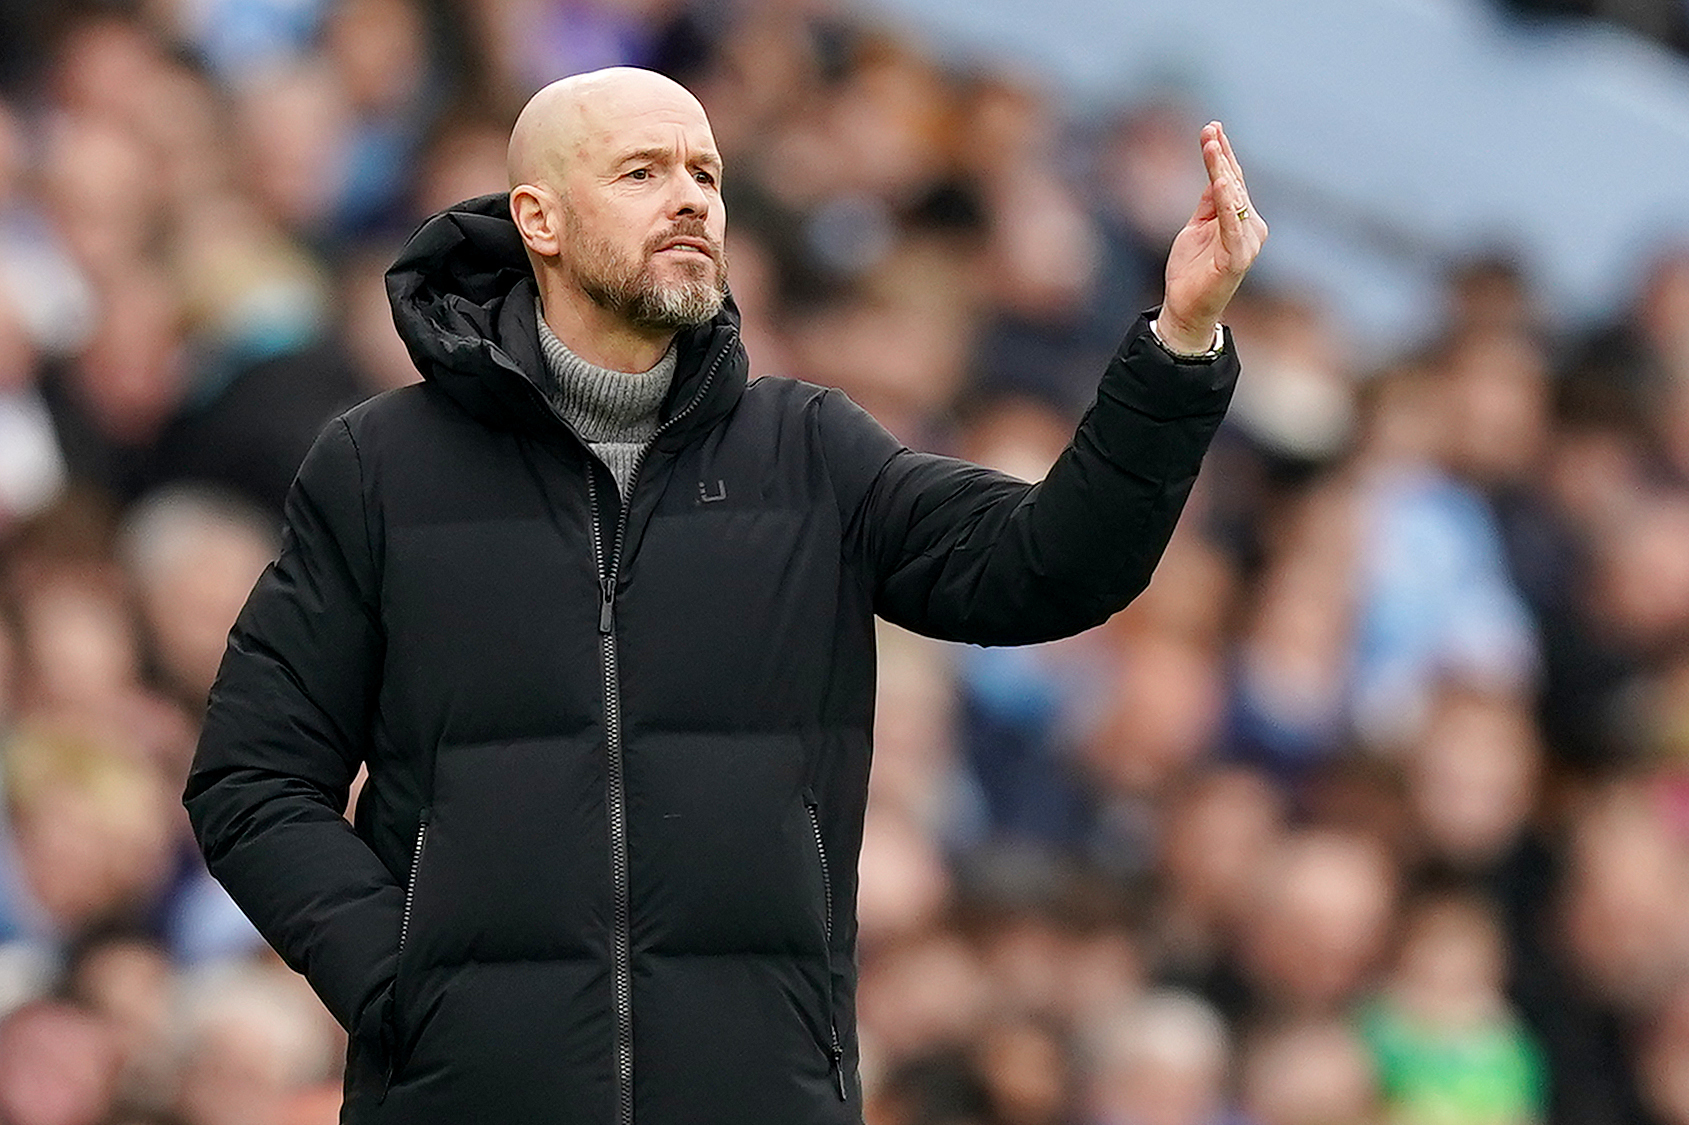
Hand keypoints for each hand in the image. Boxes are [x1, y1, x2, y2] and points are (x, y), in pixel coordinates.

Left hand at [1156, 121, 1267, 353]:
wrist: (1185, 309)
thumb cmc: (1191, 271)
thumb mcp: (1196, 228)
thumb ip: (1208, 205)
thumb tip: (1217, 176)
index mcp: (1241, 221)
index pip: (1233, 181)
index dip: (1222, 154)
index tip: (1212, 127)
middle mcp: (1250, 229)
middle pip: (1235, 184)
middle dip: (1221, 155)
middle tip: (1210, 128)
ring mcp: (1246, 243)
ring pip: (1234, 199)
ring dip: (1222, 171)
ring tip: (1211, 145)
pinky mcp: (1237, 258)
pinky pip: (1231, 225)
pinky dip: (1227, 203)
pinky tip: (1220, 182)